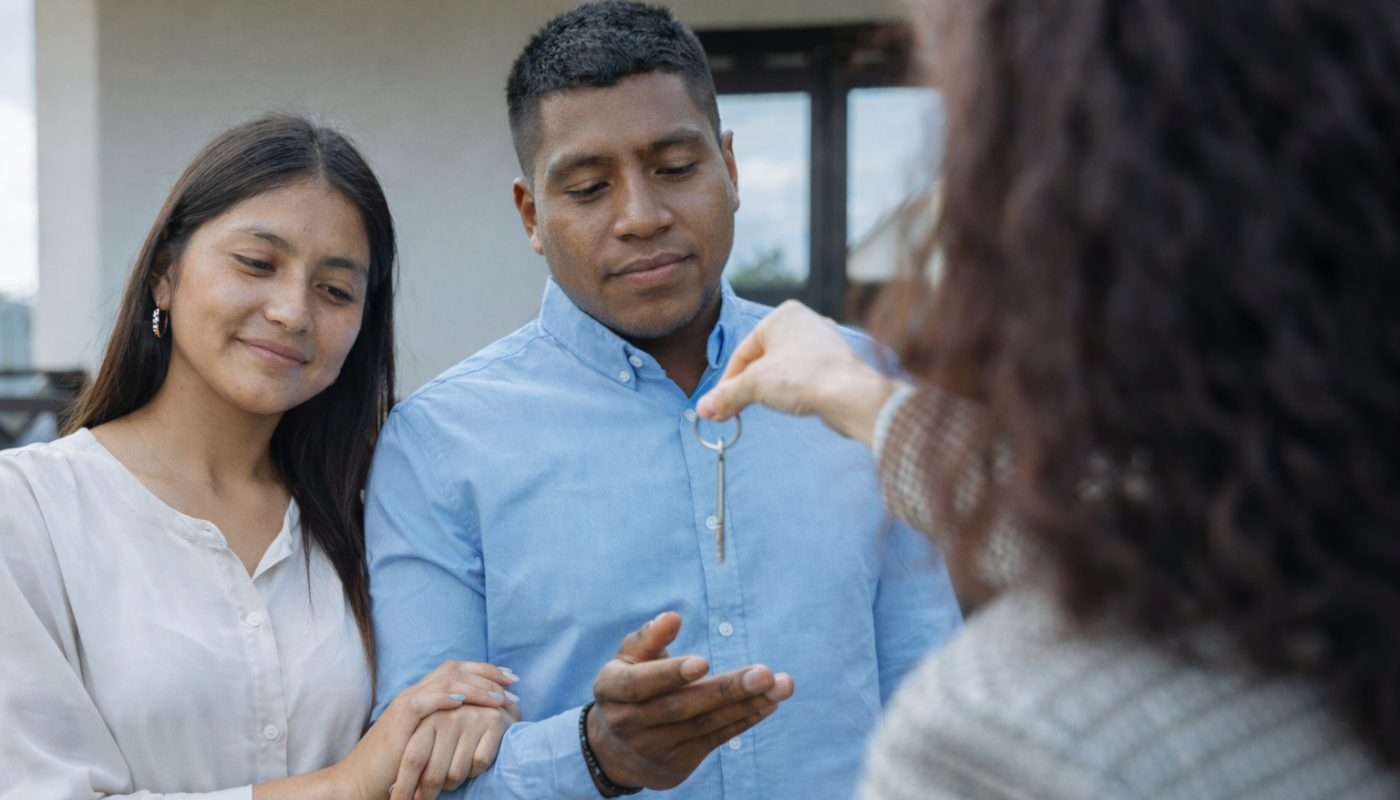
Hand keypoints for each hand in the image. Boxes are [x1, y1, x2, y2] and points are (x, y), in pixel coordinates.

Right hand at [328, 660, 515, 799]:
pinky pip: (422, 702)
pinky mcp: (397, 722)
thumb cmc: (396, 768)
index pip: (456, 670)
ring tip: (497, 698)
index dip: (484, 670)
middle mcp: (413, 694)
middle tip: (512, 687)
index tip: (511, 679)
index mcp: (421, 696)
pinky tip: (463, 701)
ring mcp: (404, 706)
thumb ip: (447, 728)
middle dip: (487, 676)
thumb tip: (482, 725)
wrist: (359, 783)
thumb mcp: (427, 742)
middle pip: (454, 671)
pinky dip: (443, 698)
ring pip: (443, 682)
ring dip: (474, 688)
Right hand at [586, 612, 794, 791]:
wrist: (616, 750)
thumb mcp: (630, 658)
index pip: (638, 684)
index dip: (669, 674)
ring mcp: (653, 748)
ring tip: (780, 686)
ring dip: (746, 704)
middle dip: (726, 690)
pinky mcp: (677, 764)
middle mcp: (628, 723)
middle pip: (681, 706)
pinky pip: (715, 740)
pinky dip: (743, 721)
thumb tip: (673, 617)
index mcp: (610, 690)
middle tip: (764, 673)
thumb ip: (650, 637)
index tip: (703, 662)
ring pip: (704, 724)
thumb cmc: (630, 684)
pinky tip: (769, 704)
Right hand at [696, 300, 905, 446]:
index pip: (744, 351)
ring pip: (784, 368)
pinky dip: (793, 390)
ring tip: (768, 406)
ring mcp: (824, 343)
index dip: (728, 382)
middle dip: (749, 385)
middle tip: (737, 409)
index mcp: (784, 315)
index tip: (719, 404)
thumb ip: (726, 395)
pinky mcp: (836, 364)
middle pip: (763, 359)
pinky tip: (793, 404)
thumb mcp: (754, 386)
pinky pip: (804, 376)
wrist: (851, 396)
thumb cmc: (804, 378)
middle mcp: (806, 322)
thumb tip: (704, 409)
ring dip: (771, 389)